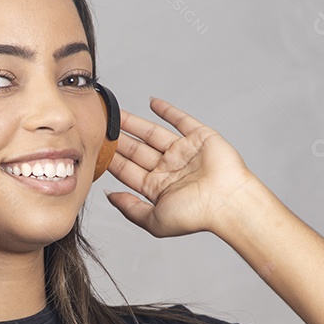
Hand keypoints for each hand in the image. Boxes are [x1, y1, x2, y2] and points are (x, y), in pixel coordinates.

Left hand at [103, 97, 260, 236]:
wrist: (227, 202)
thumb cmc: (196, 215)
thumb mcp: (154, 221)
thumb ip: (130, 209)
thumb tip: (109, 197)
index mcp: (158, 188)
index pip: (128, 170)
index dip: (111, 159)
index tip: (95, 148)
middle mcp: (170, 169)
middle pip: (137, 150)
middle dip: (118, 140)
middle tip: (100, 125)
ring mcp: (184, 152)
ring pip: (153, 133)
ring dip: (134, 123)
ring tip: (116, 112)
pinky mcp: (200, 138)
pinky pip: (180, 120)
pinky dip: (167, 110)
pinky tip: (152, 103)